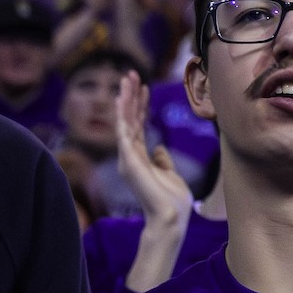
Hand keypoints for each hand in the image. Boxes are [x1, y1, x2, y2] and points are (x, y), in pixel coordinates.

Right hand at [115, 71, 195, 225]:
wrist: (170, 217)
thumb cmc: (171, 200)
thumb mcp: (169, 174)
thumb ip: (162, 160)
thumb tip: (159, 149)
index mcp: (140, 157)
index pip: (138, 125)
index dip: (140, 105)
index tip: (143, 87)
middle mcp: (130, 155)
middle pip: (129, 119)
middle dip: (130, 96)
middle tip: (130, 74)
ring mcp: (128, 157)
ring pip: (125, 121)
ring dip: (126, 99)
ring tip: (126, 79)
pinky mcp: (129, 159)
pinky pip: (124, 131)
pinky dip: (122, 114)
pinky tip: (121, 98)